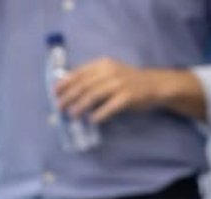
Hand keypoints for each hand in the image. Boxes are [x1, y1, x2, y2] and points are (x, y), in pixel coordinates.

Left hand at [55, 58, 177, 122]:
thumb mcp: (111, 73)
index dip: (65, 83)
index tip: (55, 92)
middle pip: (83, 84)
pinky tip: (92, 120)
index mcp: (102, 64)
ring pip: (93, 94)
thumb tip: (72, 90)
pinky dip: (99, 114)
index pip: (79, 73)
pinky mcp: (128, 97)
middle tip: (59, 107)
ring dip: (80, 105)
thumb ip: (94, 78)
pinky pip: (110, 106)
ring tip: (73, 114)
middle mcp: (109, 72)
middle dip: (68, 96)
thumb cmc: (130, 81)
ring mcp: (119, 84)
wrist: (155, 85)